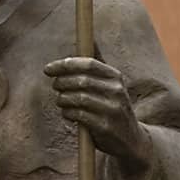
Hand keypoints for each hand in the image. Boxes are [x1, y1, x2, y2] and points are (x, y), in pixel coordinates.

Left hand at [45, 58, 153, 172]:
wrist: (131, 139)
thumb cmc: (112, 108)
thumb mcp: (111, 85)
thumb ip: (98, 65)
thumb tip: (90, 40)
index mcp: (116, 77)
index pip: (88, 64)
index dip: (65, 65)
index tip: (48, 69)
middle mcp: (116, 91)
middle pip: (81, 81)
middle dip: (61, 82)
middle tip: (55, 86)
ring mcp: (111, 109)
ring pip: (78, 98)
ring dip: (63, 99)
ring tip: (61, 101)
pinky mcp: (104, 126)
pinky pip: (78, 115)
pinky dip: (67, 113)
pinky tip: (67, 114)